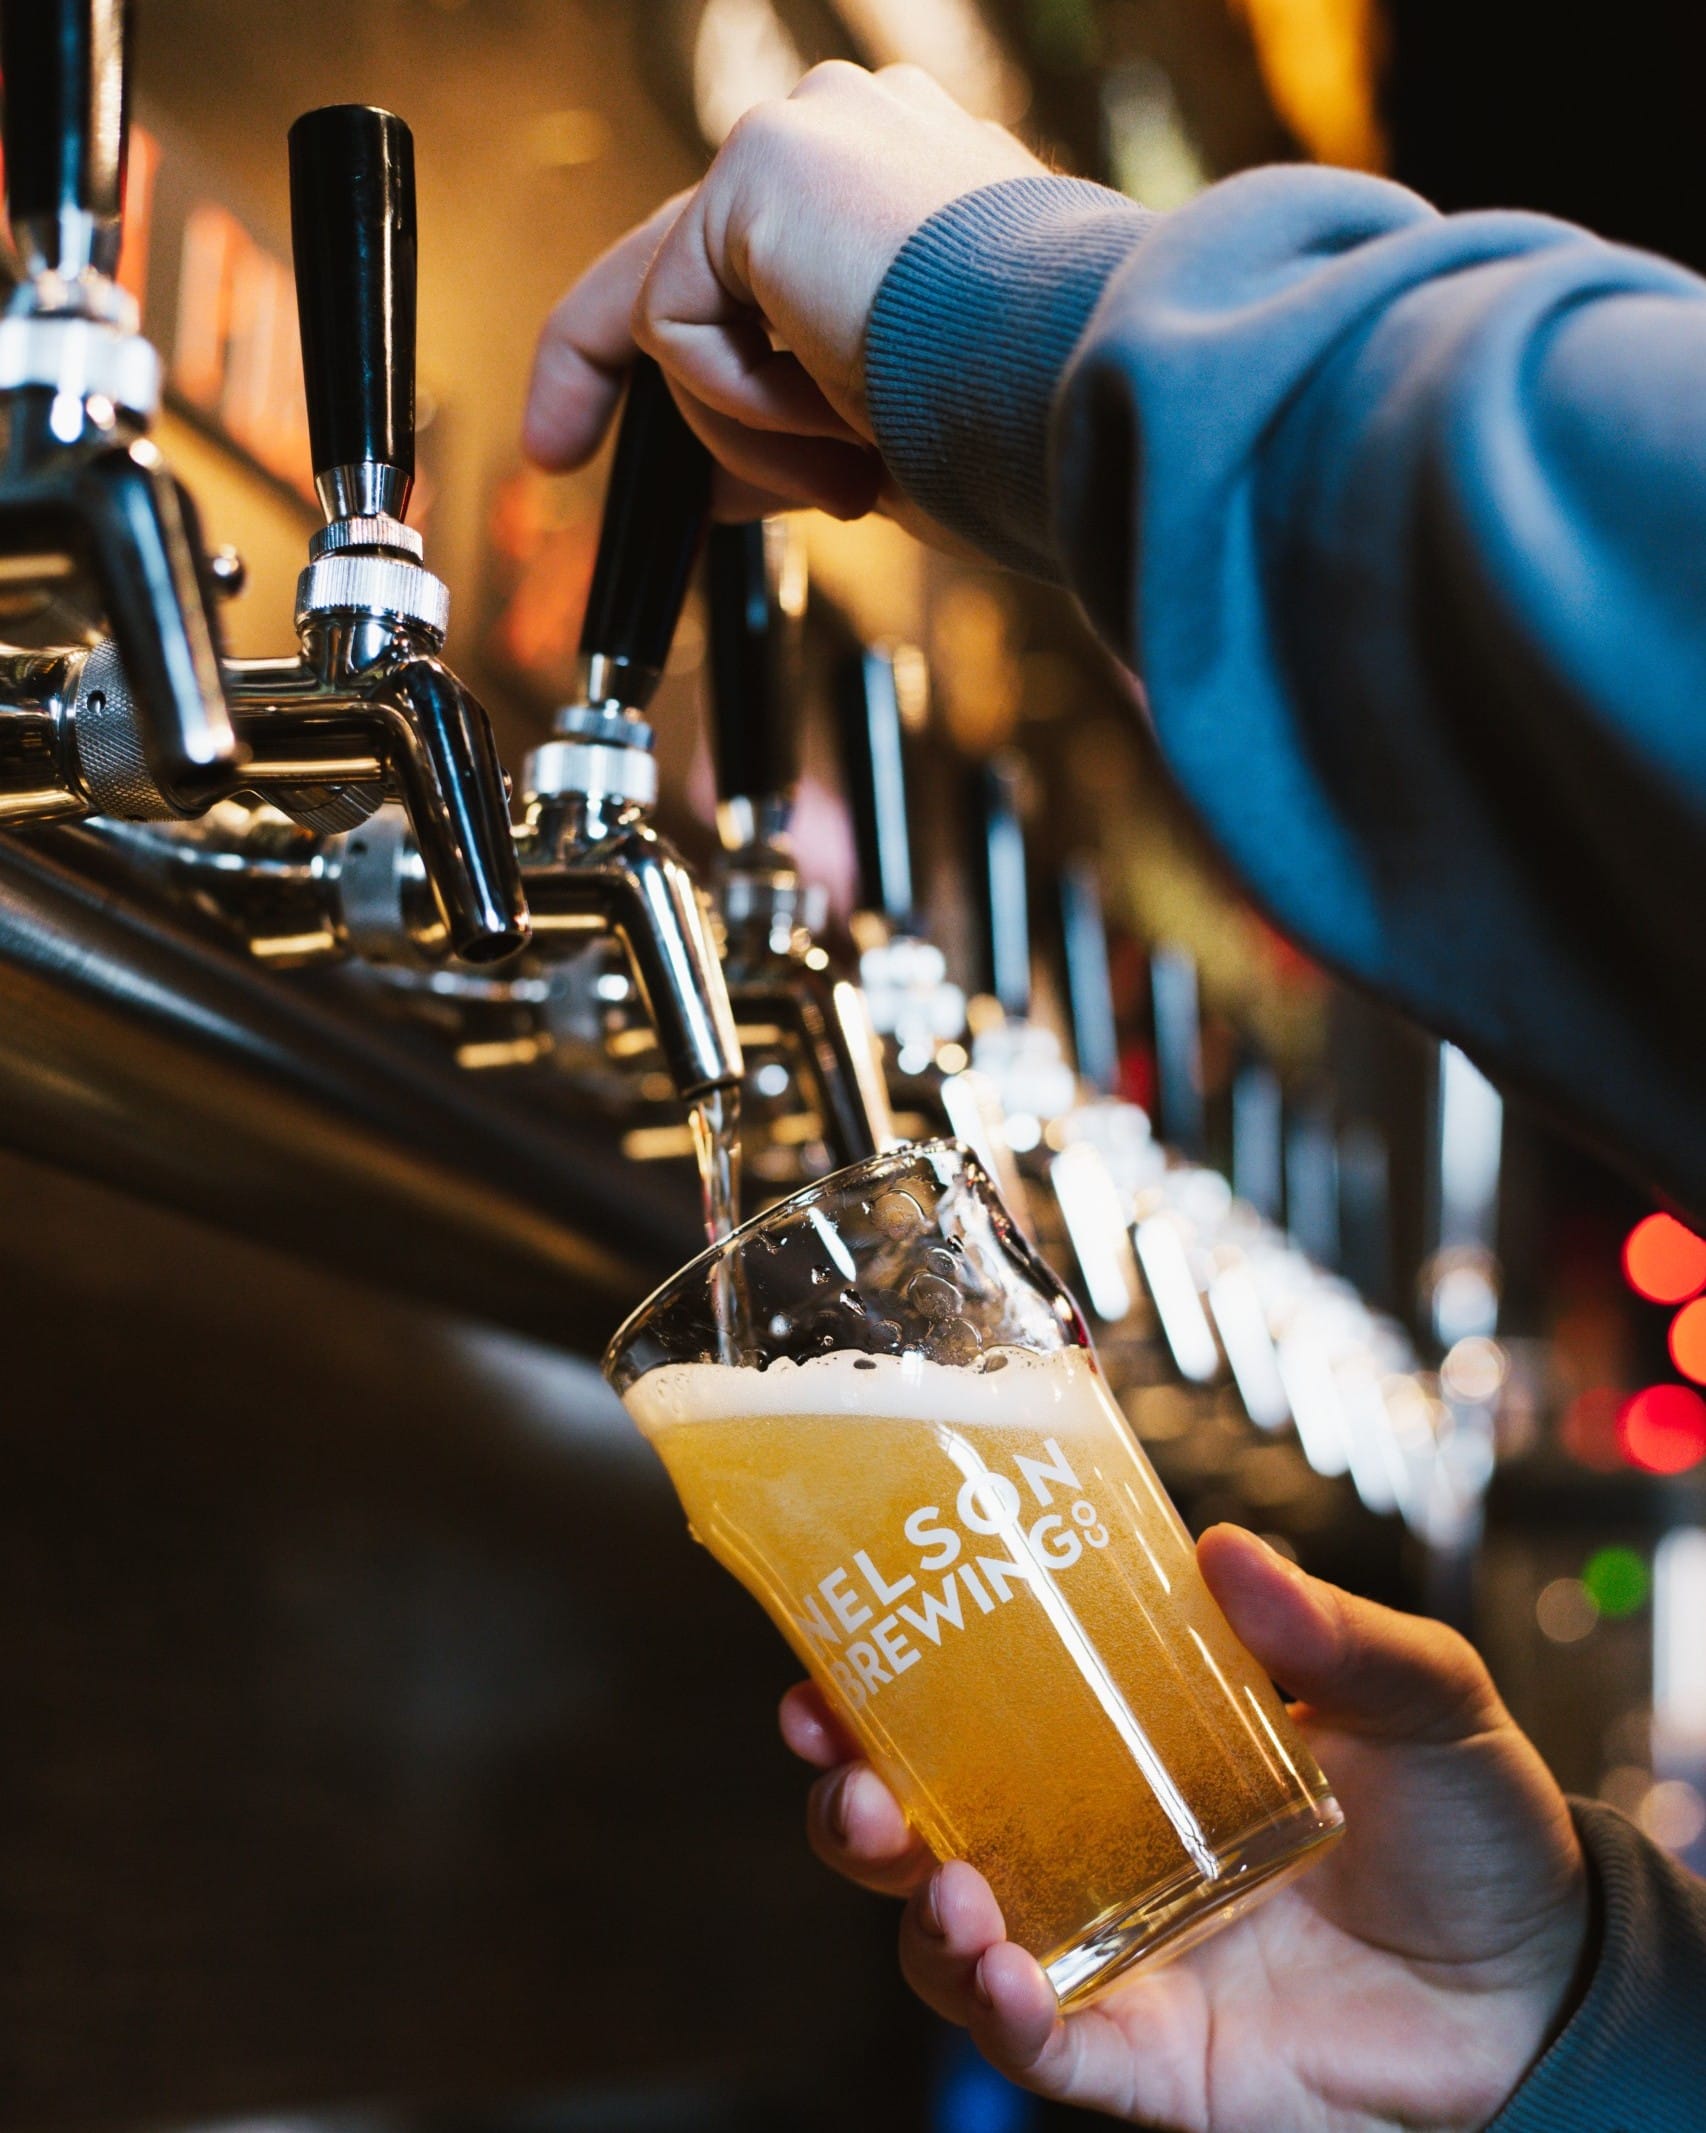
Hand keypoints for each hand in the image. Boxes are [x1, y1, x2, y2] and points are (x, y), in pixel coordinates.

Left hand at [522, 60, 1044, 528]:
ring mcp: (804, 136)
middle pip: (678, 258)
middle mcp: (852, 139)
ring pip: (683, 314)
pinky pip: (677, 326)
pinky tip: (835, 414)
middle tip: (555, 451)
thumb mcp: (891, 428)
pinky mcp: (760, 170)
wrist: (1080, 379)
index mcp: (904, 191)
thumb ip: (794, 428)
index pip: (756, 264)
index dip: (694, 357)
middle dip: (597, 365)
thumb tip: (715, 486)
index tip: (608, 430)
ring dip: (746, 429)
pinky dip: (738, 406)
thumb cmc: (1030, 419)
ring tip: (850, 461)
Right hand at [780, 1526, 1588, 2130]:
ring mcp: (1109, 1951)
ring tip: (948, 1883)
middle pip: (919, 1827)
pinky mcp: (1149, 2057)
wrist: (1548, 1985)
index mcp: (1120, 1743)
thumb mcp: (1418, 1693)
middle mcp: (1086, 1845)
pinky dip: (1006, 2017)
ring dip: (919, 1910)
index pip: (967, 1705)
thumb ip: (1330, 1631)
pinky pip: (1049, 2050)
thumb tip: (1225, 1551)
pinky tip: (1008, 1979)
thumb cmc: (1467, 1820)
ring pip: (950, 1941)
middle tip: (846, 1772)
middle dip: (854, 1801)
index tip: (826, 1653)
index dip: (879, 1682)